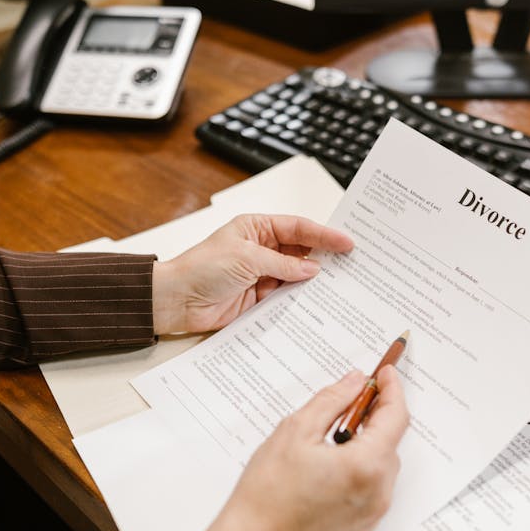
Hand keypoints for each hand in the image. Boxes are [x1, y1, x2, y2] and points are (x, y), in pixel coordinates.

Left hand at [151, 214, 353, 334]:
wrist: (177, 300)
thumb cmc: (201, 268)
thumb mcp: (246, 259)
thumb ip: (282, 265)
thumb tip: (312, 269)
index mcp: (257, 228)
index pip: (297, 228)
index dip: (324, 235)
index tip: (347, 242)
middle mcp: (261, 249)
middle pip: (301, 251)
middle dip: (324, 257)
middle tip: (352, 263)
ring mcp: (261, 274)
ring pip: (296, 276)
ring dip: (314, 281)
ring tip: (342, 285)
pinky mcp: (259, 298)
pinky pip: (286, 298)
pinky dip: (300, 300)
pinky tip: (317, 303)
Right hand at [179, 366, 409, 530]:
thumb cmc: (268, 492)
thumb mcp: (297, 430)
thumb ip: (332, 400)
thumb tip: (354, 382)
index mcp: (366, 466)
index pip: (394, 417)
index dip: (391, 389)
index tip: (385, 373)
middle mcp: (378, 491)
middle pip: (390, 440)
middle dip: (375, 414)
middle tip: (351, 397)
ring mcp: (372, 510)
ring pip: (382, 462)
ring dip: (367, 441)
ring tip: (332, 433)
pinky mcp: (363, 522)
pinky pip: (373, 483)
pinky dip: (361, 464)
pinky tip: (332, 458)